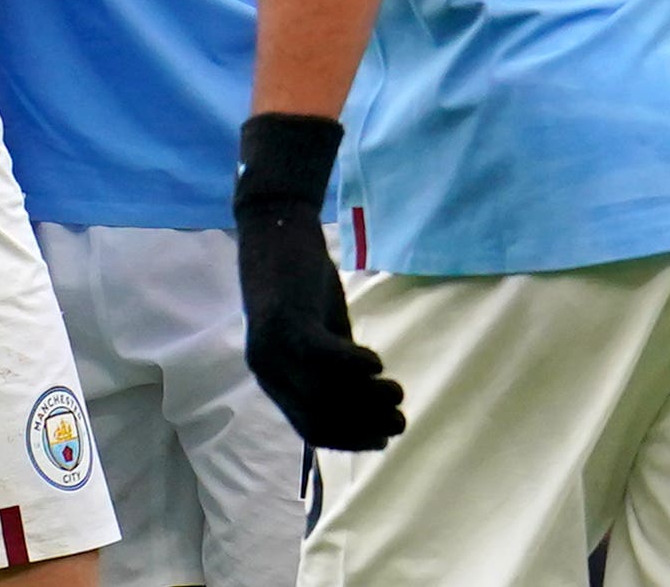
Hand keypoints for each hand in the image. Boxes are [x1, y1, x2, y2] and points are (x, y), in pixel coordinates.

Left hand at [235, 113, 405, 451]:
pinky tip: (378, 362)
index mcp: (275, 378)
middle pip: (319, 419)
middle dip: (363, 428)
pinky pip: (324, 358)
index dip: (349, 440)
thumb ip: (336, 363)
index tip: (384, 438)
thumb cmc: (300, 280)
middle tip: (400, 421)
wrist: (275, 229)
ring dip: (366, 401)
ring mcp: (276, 349)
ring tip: (397, 394)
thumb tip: (366, 394)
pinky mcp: (288, 322)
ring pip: (324, 395)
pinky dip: (354, 367)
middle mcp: (269, 372)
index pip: (310, 428)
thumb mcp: (321, 330)